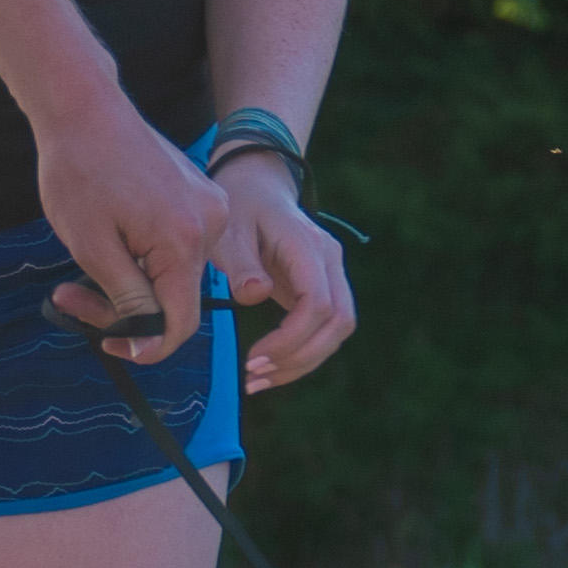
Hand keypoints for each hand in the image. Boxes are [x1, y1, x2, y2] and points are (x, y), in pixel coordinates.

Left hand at [36, 97, 228, 360]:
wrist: (84, 108)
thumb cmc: (79, 171)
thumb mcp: (92, 247)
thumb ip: (126, 298)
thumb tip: (147, 337)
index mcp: (184, 241)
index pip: (180, 321)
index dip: (147, 346)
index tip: (110, 347)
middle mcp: (211, 225)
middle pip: (174, 297)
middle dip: (123, 306)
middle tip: (68, 297)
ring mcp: (210, 207)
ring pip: (173, 273)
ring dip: (130, 281)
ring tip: (81, 263)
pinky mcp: (200, 196)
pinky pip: (176, 246)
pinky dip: (142, 255)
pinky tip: (109, 238)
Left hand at [211, 158, 356, 387]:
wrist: (258, 186)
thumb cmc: (240, 206)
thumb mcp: (229, 229)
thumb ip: (240, 263)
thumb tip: (254, 296)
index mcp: (308, 246)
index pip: (319, 304)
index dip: (291, 339)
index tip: (253, 358)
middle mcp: (330, 261)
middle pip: (339, 323)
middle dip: (300, 359)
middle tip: (254, 378)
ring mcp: (332, 275)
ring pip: (337, 332)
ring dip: (302, 363)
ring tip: (257, 381)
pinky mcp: (324, 288)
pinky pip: (325, 328)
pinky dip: (301, 353)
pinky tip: (269, 368)